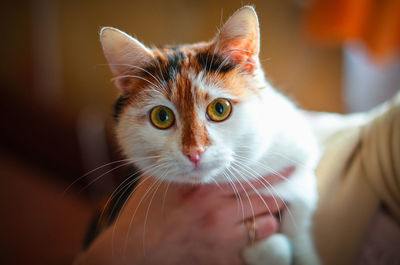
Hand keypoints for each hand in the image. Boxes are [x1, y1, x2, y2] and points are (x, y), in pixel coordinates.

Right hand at [77, 176, 282, 264]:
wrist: (136, 251)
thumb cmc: (149, 211)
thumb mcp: (165, 180)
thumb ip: (188, 165)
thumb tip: (205, 149)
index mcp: (206, 191)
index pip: (254, 178)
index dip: (279, 173)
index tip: (294, 167)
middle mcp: (219, 215)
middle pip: (268, 202)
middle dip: (275, 197)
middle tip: (274, 193)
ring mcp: (222, 241)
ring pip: (266, 227)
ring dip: (265, 221)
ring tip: (256, 217)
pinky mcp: (222, 262)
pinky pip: (255, 255)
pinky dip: (256, 246)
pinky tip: (247, 240)